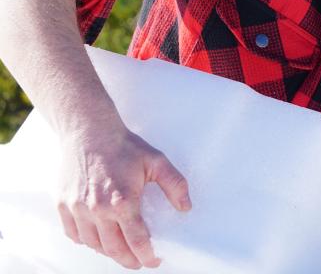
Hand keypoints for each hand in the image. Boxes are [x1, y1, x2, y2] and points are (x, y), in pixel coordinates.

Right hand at [56, 125, 190, 268]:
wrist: (90, 131)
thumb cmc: (123, 145)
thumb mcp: (156, 161)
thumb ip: (175, 184)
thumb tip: (186, 207)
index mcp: (122, 201)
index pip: (136, 241)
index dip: (146, 255)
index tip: (154, 260)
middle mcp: (98, 210)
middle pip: (114, 249)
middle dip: (129, 260)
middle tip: (138, 261)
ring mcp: (77, 209)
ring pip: (93, 244)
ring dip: (108, 252)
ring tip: (121, 250)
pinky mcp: (63, 205)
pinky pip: (74, 234)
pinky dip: (87, 241)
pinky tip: (98, 239)